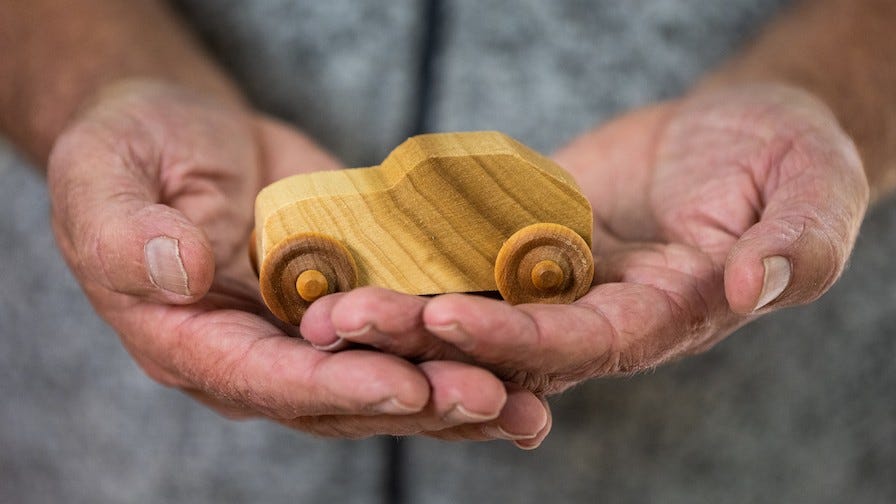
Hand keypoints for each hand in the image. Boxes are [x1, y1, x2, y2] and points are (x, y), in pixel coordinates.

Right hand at [47, 80, 548, 441]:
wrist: (186, 132)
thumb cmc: (134, 147)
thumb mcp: (104, 173)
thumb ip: (121, 231)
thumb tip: (175, 272)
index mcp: (190, 341)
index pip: (267, 381)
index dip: (337, 387)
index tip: (405, 385)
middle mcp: (256, 353)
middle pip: (342, 397)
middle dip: (419, 402)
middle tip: (494, 399)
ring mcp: (308, 333)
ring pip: (386, 378)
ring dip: (455, 394)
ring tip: (526, 399)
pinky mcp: (352, 300)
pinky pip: (407, 331)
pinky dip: (460, 346)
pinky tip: (523, 355)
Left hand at [301, 85, 867, 406]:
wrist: (745, 129)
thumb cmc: (791, 159)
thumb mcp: (812, 194)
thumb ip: (790, 246)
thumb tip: (748, 285)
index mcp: (665, 318)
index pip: (585, 343)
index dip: (517, 335)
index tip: (446, 316)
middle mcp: (603, 314)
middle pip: (506, 340)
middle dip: (426, 338)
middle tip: (343, 324)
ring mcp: (561, 279)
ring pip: (473, 306)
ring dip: (401, 309)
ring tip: (323, 303)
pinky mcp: (531, 241)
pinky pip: (469, 255)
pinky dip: (416, 260)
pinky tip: (352, 255)